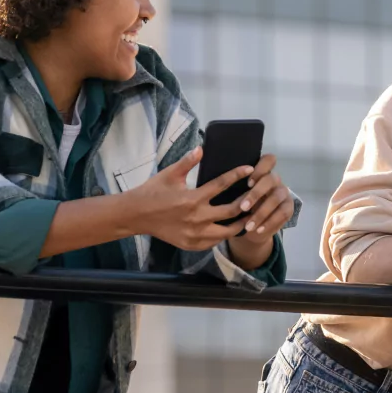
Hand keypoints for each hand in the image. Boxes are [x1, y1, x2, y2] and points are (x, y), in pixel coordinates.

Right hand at [127, 147, 252, 251]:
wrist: (135, 215)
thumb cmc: (152, 192)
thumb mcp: (169, 174)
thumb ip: (187, 162)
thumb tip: (202, 148)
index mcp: (193, 198)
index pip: (222, 185)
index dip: (237, 175)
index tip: (249, 169)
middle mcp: (196, 218)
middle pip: (231, 212)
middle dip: (247, 204)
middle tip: (256, 197)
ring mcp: (194, 234)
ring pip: (226, 232)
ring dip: (239, 224)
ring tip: (248, 216)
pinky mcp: (190, 244)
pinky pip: (213, 242)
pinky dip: (223, 236)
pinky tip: (229, 229)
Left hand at [228, 153, 294, 268]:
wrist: (252, 228)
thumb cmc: (240, 208)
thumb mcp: (235, 197)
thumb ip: (233, 187)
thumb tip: (218, 183)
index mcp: (263, 172)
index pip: (268, 160)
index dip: (260, 169)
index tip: (247, 183)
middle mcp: (275, 180)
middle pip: (271, 179)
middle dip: (256, 193)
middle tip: (242, 207)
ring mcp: (284, 193)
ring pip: (276, 198)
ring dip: (261, 212)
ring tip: (248, 225)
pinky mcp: (288, 208)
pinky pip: (282, 214)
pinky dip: (269, 223)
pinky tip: (258, 230)